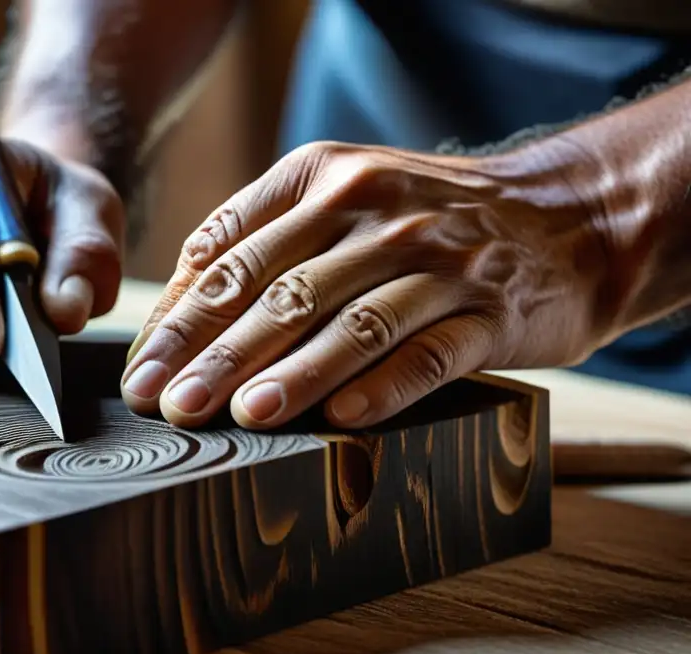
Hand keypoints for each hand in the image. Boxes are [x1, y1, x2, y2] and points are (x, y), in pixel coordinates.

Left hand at [121, 139, 610, 429]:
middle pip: (280, 289)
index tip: (143, 371)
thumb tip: (173, 315)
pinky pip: (429, 352)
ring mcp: (440, 259)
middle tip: (168, 404)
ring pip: (352, 321)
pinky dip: (385, 386)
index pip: (230, 249)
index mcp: (324, 177)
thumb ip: (264, 241)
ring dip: (294, 372)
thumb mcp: (344, 198)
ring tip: (241, 414)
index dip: (179, 315)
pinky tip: (343, 420)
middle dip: (215, 352)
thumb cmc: (427, 220)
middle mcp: (378, 208)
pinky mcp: (491, 312)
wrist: (566, 217)